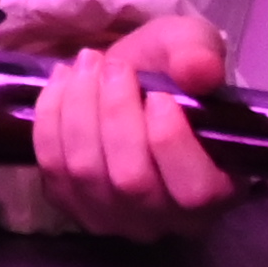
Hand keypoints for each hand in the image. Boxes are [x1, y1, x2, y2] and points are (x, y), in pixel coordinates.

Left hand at [28, 12, 238, 241]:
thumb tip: (199, 70)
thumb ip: (199, 55)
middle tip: (115, 65)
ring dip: (80, 108)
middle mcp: (166, 218)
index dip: (171, 141)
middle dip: (116, 113)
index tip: (158, 95)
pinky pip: (53, 167)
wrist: (128, 82)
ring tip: (87, 64)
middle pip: (131, 180)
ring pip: (86, 173)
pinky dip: (51, 117)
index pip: (194, 191)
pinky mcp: (71, 204)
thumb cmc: (171, 71)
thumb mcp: (193, 47)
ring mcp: (114, 218)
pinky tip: (63, 81)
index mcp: (216, 189)